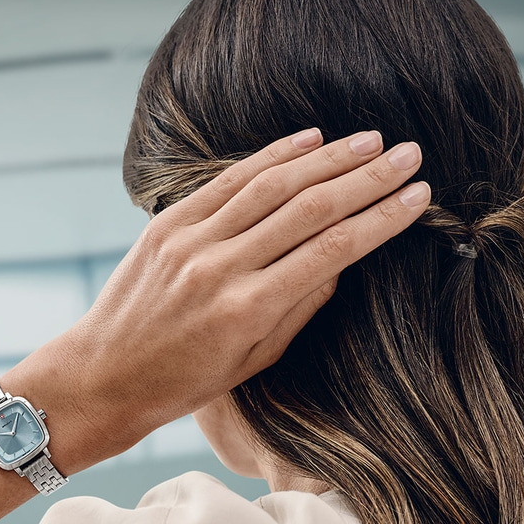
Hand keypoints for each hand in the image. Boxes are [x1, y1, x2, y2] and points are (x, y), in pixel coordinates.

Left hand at [5, 128, 428, 470]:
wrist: (104, 376)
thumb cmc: (184, 382)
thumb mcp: (254, 361)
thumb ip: (301, 307)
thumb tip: (343, 257)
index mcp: (248, 310)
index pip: (333, 249)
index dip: (381, 219)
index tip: (419, 198)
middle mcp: (221, 268)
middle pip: (310, 208)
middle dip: (367, 178)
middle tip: (410, 155)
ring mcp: (190, 241)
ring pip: (272, 185)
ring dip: (328, 158)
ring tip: (370, 142)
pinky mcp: (167, 225)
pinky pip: (228, 181)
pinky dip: (271, 157)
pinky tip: (308, 141)